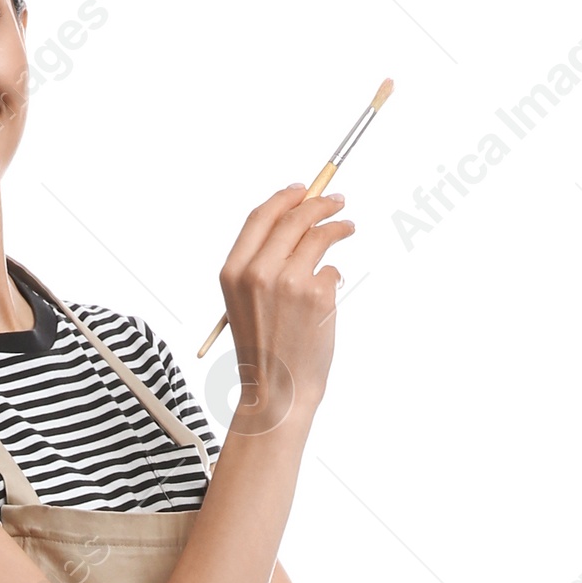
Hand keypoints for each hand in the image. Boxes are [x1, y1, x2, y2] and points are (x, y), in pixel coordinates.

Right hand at [219, 182, 353, 424]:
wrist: (277, 392)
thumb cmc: (263, 350)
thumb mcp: (243, 303)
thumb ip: (260, 264)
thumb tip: (295, 223)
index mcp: (233, 272)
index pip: (261, 217)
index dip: (284, 198)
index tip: (302, 190)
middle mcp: (258, 272)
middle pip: (293, 218)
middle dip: (318, 204)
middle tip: (337, 202)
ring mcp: (289, 282)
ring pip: (318, 237)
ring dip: (337, 228)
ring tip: (348, 229)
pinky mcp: (318, 295)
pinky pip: (331, 271)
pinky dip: (333, 279)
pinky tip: (328, 297)